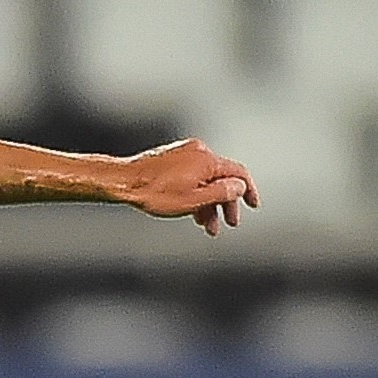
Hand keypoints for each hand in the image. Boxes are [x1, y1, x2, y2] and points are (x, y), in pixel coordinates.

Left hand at [120, 139, 258, 235]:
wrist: (123, 181)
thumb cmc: (155, 193)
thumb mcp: (194, 200)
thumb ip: (221, 193)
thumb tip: (240, 187)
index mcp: (207, 159)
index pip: (239, 172)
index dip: (249, 191)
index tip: (253, 206)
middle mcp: (198, 151)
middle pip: (222, 177)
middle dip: (226, 202)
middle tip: (228, 223)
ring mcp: (184, 153)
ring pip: (206, 179)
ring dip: (210, 202)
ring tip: (207, 226)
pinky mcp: (173, 158)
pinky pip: (193, 175)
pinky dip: (197, 193)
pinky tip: (193, 211)